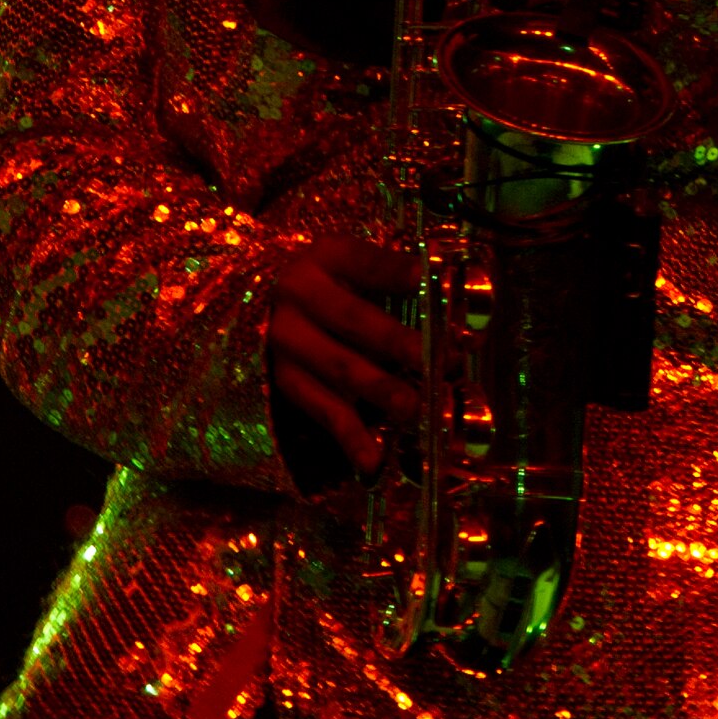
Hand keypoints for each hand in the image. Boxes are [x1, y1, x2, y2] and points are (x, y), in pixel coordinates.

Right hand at [269, 236, 420, 477]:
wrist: (267, 304)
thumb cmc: (334, 284)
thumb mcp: (355, 267)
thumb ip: (395, 280)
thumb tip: (450, 304)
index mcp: (327, 257)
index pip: (364, 262)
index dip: (396, 271)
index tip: (427, 278)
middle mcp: (299, 294)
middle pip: (353, 318)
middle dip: (400, 342)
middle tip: (442, 360)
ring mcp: (287, 339)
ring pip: (339, 366)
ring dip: (382, 389)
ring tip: (415, 409)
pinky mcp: (285, 380)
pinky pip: (321, 409)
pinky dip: (349, 436)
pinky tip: (372, 461)